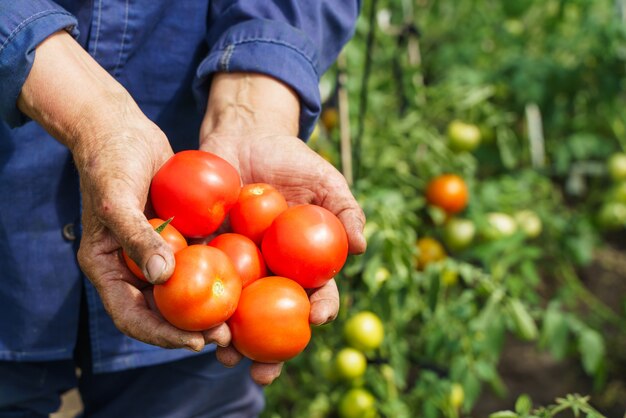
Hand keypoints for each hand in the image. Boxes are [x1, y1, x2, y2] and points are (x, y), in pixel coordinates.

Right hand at [18, 31, 227, 350]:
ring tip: (237, 316)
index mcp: (107, 267)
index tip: (196, 343)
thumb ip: (137, 236)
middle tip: (225, 336)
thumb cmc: (111, 161)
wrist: (122, 129)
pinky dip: (213, 275)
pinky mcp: (174, 236)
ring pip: (181, 292)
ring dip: (205, 307)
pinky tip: (242, 279)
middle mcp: (129, 266)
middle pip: (160, 312)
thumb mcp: (117, 198)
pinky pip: (195, 262)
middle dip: (190, 330)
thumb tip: (162, 278)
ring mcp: (153, 252)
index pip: (131, 316)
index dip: (162, 335)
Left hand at [199, 73, 365, 383]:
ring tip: (224, 355)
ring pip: (235, 310)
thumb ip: (345, 209)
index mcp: (302, 263)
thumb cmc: (290, 158)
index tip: (318, 317)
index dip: (320, 309)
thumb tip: (361, 247)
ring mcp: (236, 266)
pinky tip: (191, 319)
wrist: (245, 134)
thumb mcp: (324, 180)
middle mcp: (270, 272)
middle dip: (271, 352)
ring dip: (230, 338)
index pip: (317, 293)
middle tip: (265, 370)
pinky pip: (200, 281)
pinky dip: (196, 302)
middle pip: (273, 319)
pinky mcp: (204, 253)